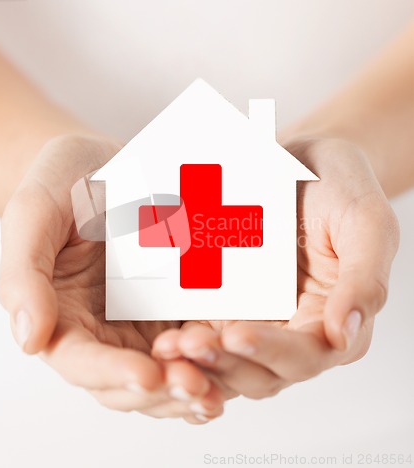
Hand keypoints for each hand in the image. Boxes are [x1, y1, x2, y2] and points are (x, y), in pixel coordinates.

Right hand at [0, 134, 223, 422]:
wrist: (105, 163)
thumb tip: (29, 340)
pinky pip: (196, 341)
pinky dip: (216, 356)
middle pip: (130, 383)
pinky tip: (239, 352)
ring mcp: (143, 321)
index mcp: (63, 317)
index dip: (112, 373)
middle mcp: (104, 331)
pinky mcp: (176, 307)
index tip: (147, 375)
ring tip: (222, 383)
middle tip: (198, 385)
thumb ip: (25, 275)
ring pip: (167, 372)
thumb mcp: (35, 214)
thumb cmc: (64, 183)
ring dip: (194, 384)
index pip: (82, 362)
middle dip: (164, 389)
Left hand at [152, 137, 399, 399]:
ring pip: (228, 358)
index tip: (236, 333)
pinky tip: (163, 330)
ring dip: (198, 359)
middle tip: (188, 344)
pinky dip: (187, 337)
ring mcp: (258, 317)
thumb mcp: (366, 223)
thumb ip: (364, 279)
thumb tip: (342, 334)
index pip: (305, 355)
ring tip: (168, 345)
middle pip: (259, 369)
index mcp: (333, 320)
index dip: (271, 352)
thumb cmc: (341, 186)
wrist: (301, 160)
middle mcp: (294, 329)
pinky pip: (206, 328)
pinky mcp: (229, 302)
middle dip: (224, 362)